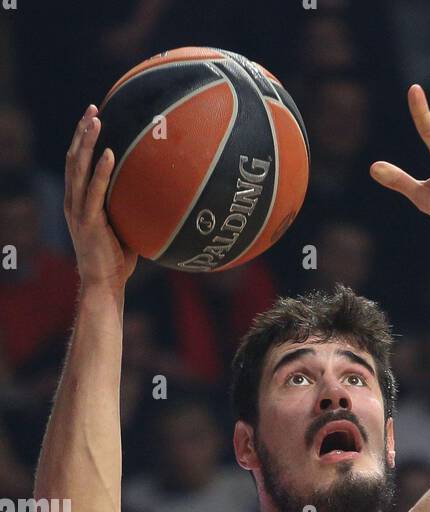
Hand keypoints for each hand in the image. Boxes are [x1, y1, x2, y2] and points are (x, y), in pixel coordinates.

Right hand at [64, 105, 137, 289]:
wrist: (104, 285)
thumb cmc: (118, 260)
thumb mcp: (124, 226)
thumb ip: (130, 207)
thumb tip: (155, 193)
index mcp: (78, 201)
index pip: (77, 163)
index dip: (82, 140)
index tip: (93, 118)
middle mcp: (73, 202)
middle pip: (74, 158)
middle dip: (82, 132)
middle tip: (93, 109)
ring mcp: (78, 211)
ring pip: (78, 168)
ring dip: (87, 142)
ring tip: (96, 120)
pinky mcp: (88, 222)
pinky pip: (94, 192)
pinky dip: (100, 171)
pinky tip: (108, 153)